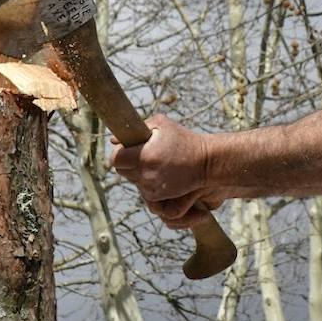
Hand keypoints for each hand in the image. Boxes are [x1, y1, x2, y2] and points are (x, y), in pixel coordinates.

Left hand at [111, 114, 224, 228]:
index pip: (115, 159)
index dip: (118, 152)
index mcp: (145, 155)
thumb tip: (115, 140)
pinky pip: (143, 189)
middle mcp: (146, 174)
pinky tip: (160, 171)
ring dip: (138, 171)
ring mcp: (152, 187)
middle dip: (127, 162)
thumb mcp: (163, 124)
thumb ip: (140, 127)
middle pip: (121, 171)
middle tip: (140, 153)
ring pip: (132, 180)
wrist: (206, 163)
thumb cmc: (184, 139)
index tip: (126, 147)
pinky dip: (147, 181)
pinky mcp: (159, 196)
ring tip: (154, 161)